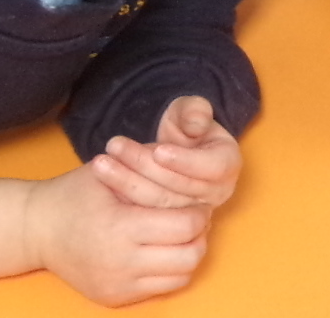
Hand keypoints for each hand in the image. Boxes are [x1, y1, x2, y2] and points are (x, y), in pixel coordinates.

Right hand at [27, 161, 212, 306]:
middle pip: (190, 256)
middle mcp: (121, 262)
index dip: (198, 212)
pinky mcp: (114, 297)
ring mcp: (118, 285)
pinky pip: (160, 289)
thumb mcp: (110, 168)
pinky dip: (168, 270)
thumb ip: (150, 164)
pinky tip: (159, 250)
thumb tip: (192, 161)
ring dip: (187, 254)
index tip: (194, 202)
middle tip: (192, 219)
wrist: (36, 229)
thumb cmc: (73, 194)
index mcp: (121, 226)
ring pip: (180, 277)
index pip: (185, 226)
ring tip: (177, 235)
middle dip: (199, 235)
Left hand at [90, 96, 240, 209]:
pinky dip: (124, 196)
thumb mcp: (191, 109)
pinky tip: (103, 180)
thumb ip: (195, 112)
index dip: (185, 161)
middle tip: (115, 147)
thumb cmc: (186, 124)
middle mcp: (216, 192)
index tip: (158, 150)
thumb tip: (196, 125)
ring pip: (161, 203)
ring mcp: (193, 210)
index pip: (212, 168)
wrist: (173, 145)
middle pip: (181, 188)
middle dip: (146, 167)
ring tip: (102, 162)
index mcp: (227, 164)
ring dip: (128, 182)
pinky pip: (147, 214)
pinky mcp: (169, 220)